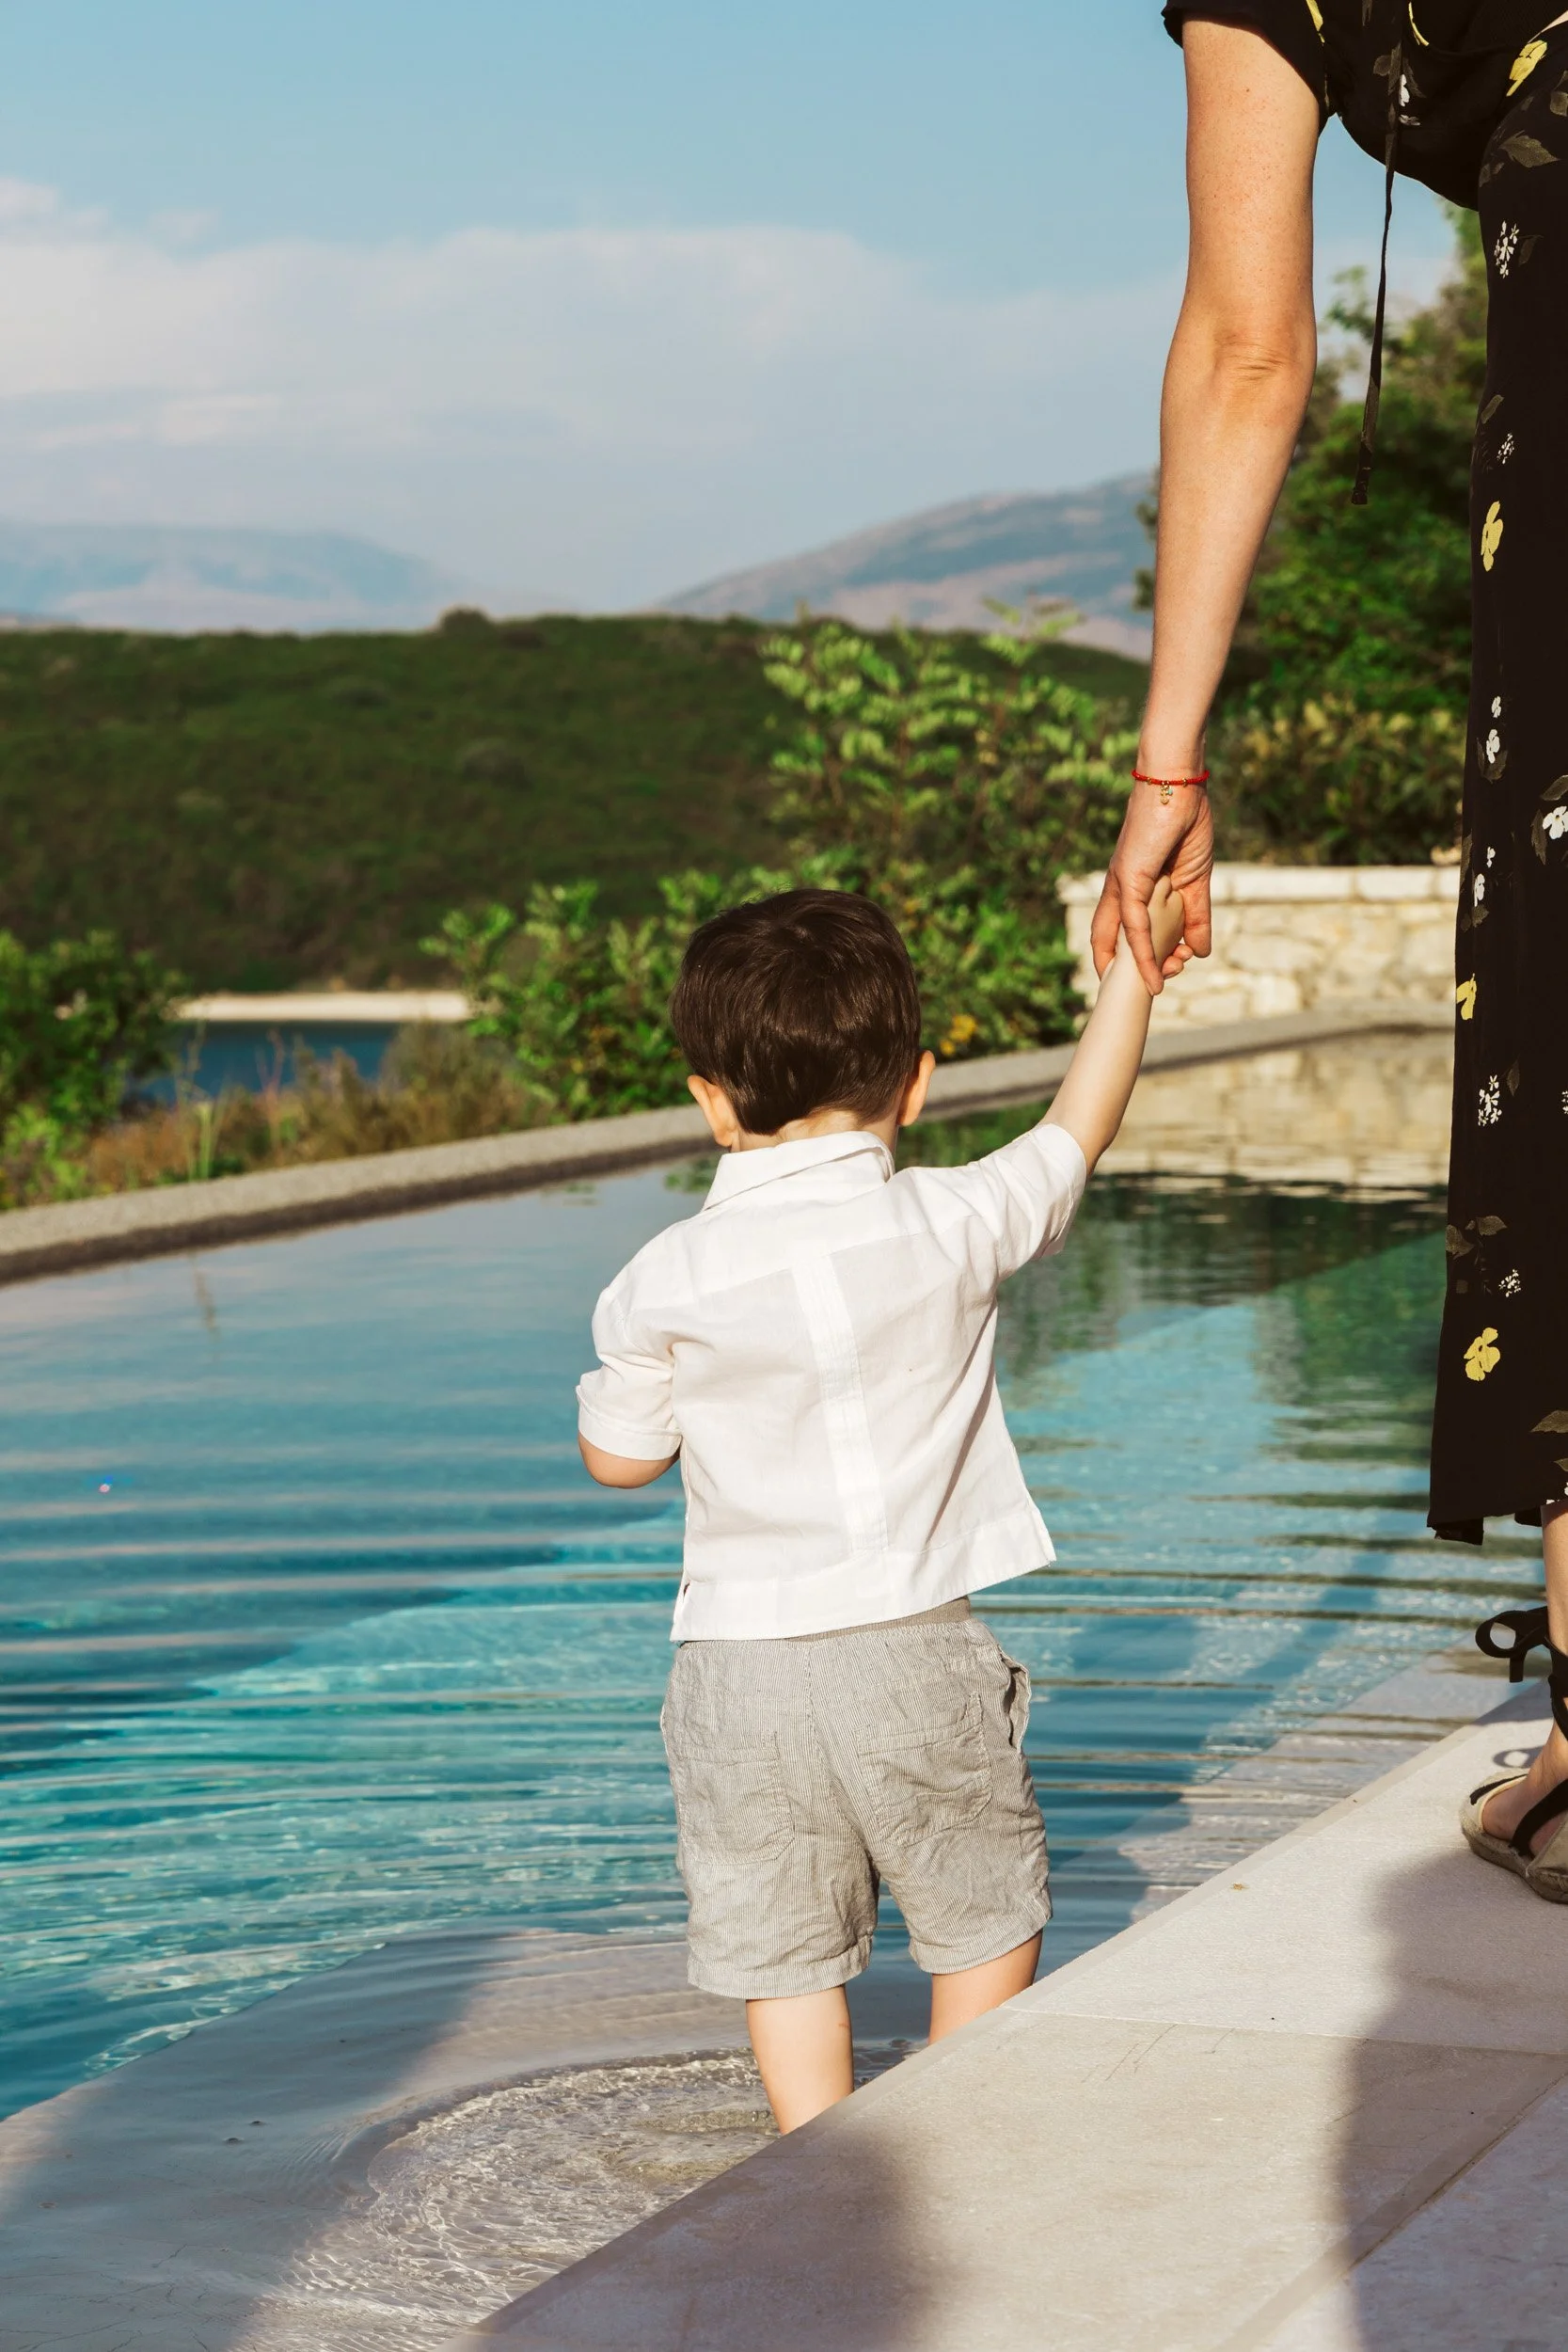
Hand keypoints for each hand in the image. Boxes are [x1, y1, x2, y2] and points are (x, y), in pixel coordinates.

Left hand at [1090, 784, 1214, 994]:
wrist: (1178, 783)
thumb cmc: (1184, 822)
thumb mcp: (1194, 879)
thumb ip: (1196, 915)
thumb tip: (1201, 951)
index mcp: (1131, 886)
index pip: (1119, 932)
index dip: (1128, 959)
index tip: (1150, 978)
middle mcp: (1119, 888)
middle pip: (1112, 943)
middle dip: (1132, 971)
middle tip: (1164, 981)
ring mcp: (1121, 884)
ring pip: (1124, 940)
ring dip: (1146, 967)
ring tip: (1166, 983)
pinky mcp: (1130, 879)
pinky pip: (1135, 926)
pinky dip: (1143, 954)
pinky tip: (1154, 976)